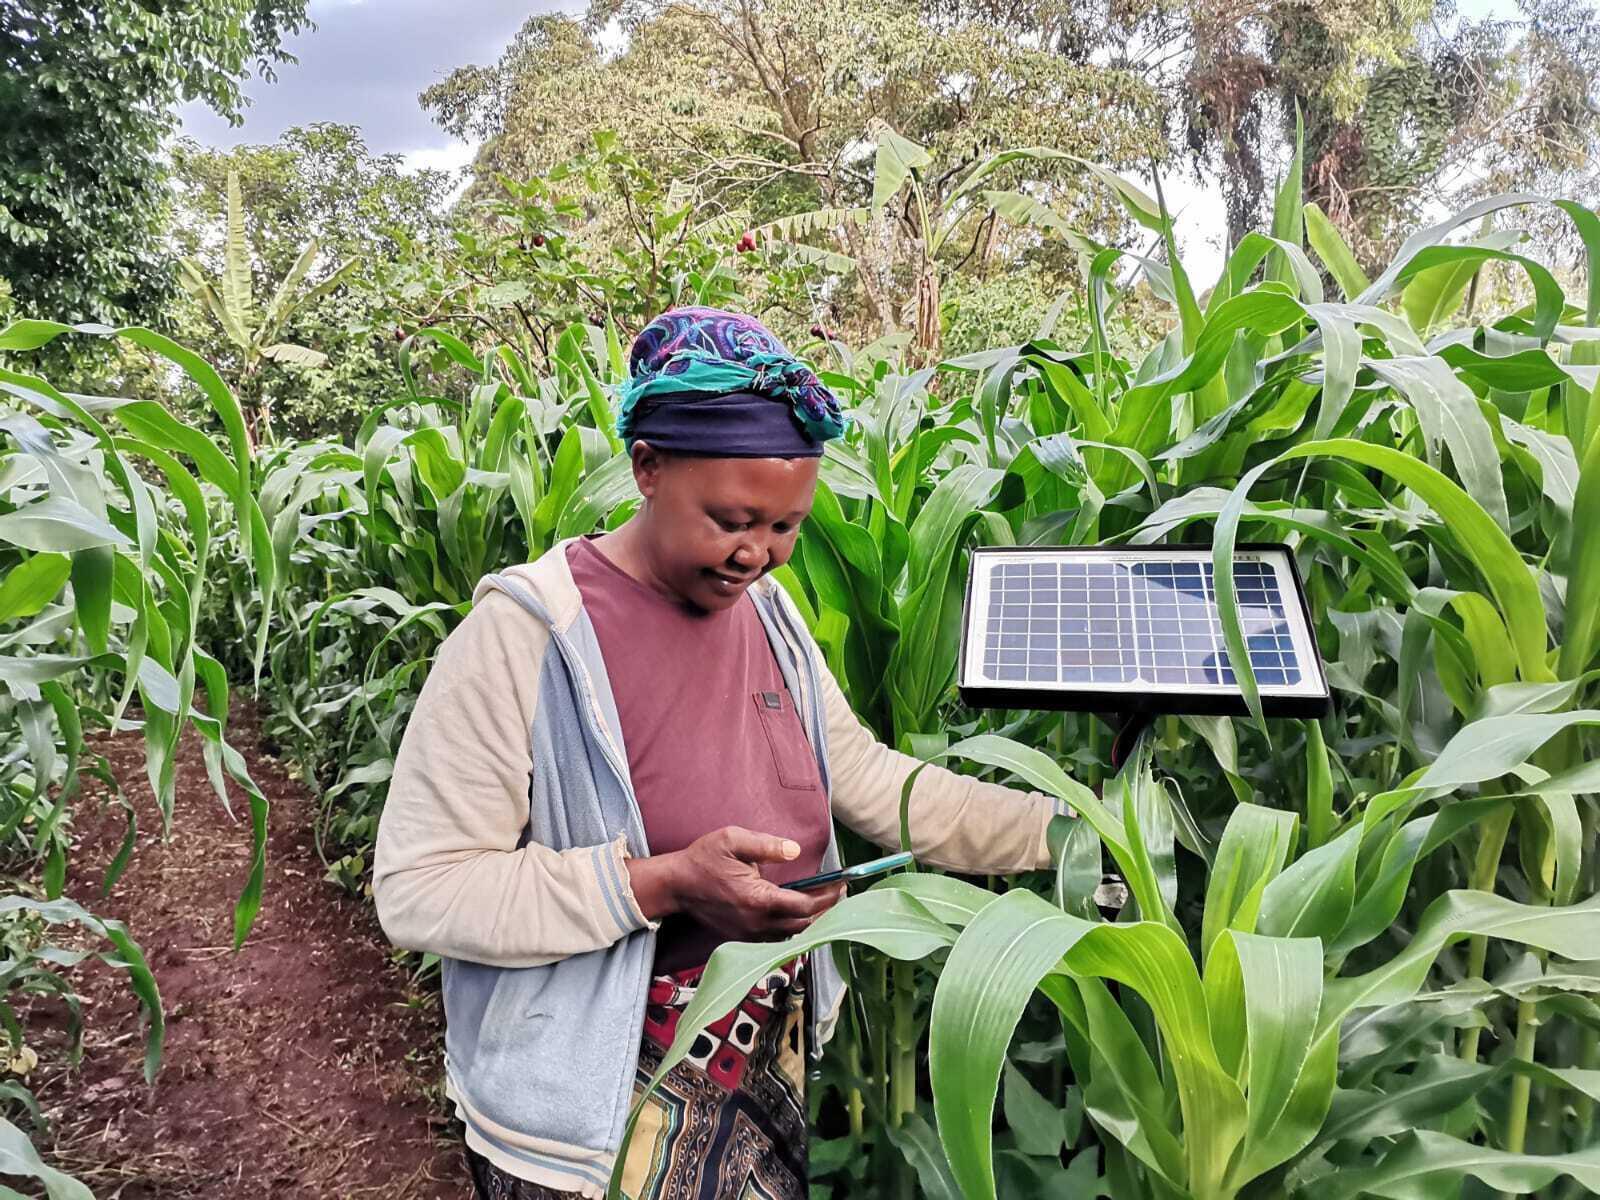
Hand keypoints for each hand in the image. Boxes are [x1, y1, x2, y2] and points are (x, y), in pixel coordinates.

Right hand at [626, 826, 845, 939]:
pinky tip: (800, 913)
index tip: (842, 884)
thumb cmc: (704, 859)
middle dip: (826, 910)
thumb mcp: (733, 840)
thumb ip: (766, 845)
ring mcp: (750, 933)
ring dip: (811, 921)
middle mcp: (757, 922)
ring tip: (825, 902)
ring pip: (792, 935)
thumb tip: (794, 850)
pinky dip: (794, 928)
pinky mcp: (744, 937)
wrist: (676, 885)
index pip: (805, 905)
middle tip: (839, 893)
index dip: (828, 896)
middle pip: (804, 924)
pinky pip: (777, 938)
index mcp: (758, 899)